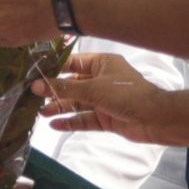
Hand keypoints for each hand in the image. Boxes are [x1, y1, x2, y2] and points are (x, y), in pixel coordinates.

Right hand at [31, 53, 163, 144]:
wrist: (156, 119)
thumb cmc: (125, 94)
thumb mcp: (92, 88)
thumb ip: (63, 88)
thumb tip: (35, 85)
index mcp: (101, 64)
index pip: (72, 63)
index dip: (53, 69)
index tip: (32, 74)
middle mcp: (101, 80)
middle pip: (72, 85)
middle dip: (53, 92)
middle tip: (32, 97)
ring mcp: (103, 100)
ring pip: (77, 103)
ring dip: (60, 107)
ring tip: (40, 113)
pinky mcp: (105, 118)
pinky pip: (84, 119)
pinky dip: (70, 121)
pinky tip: (55, 125)